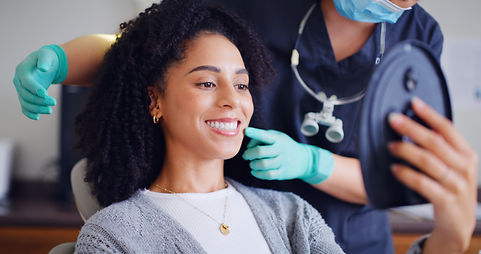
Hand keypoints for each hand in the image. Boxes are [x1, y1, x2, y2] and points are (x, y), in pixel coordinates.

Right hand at [13, 45, 66, 119]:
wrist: (43, 63)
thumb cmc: (46, 58)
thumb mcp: (46, 55)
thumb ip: (44, 60)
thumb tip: (43, 68)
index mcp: (22, 70)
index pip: (26, 82)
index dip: (34, 88)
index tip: (45, 94)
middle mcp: (18, 81)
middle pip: (26, 94)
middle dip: (39, 100)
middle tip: (54, 102)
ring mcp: (20, 89)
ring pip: (25, 102)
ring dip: (37, 108)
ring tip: (50, 110)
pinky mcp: (25, 96)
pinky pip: (24, 107)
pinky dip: (29, 113)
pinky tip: (37, 117)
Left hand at [242, 127, 333, 183]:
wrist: (303, 159)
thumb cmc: (284, 146)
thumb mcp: (276, 137)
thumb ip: (261, 138)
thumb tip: (248, 146)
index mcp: (278, 139)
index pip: (264, 135)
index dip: (254, 133)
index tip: (246, 131)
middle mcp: (280, 150)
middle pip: (260, 152)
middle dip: (249, 154)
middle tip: (246, 155)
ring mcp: (282, 162)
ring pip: (263, 164)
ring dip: (253, 164)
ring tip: (252, 163)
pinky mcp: (282, 173)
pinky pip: (267, 175)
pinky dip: (258, 174)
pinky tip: (255, 171)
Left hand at [388, 97, 477, 253]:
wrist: (458, 225)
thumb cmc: (451, 190)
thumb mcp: (452, 166)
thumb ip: (440, 148)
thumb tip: (418, 125)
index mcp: (466, 154)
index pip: (448, 129)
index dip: (430, 114)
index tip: (414, 102)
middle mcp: (464, 167)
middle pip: (435, 142)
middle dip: (412, 128)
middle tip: (393, 120)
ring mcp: (457, 185)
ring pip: (428, 161)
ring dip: (406, 151)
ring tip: (390, 146)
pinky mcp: (446, 200)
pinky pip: (423, 183)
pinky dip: (407, 174)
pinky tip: (394, 168)